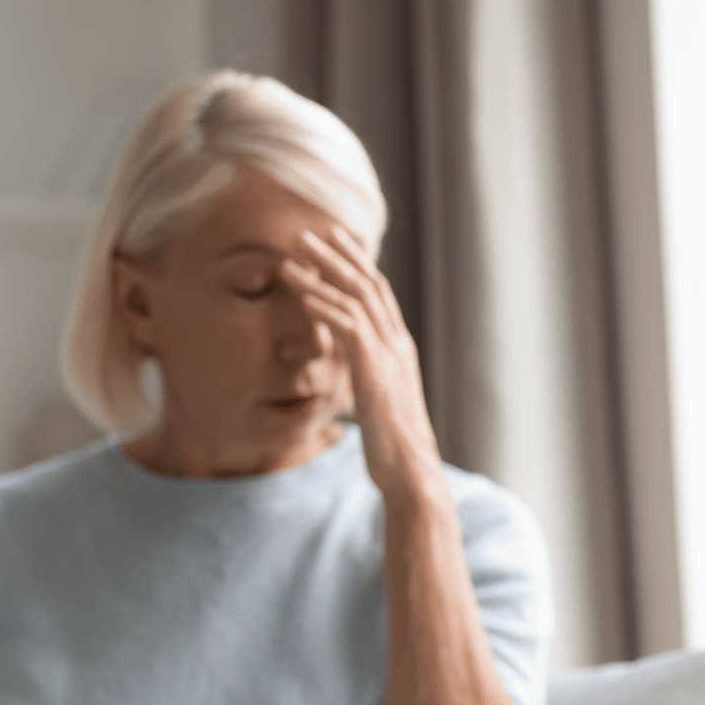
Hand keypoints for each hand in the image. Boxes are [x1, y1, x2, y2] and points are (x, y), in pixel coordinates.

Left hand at [283, 225, 444, 499]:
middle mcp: (398, 344)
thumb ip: (367, 379)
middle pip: (368, 284)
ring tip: (293, 254)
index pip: (378, 293)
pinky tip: (301, 293)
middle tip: (309, 232)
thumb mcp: (376, 402)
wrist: (411, 472)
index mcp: (399, 349)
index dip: (356, 264)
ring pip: (357, 298)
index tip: (333, 242)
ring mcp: (389, 355)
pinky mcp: (374, 370)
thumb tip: (353, 374)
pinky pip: (348, 326)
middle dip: (338, 256)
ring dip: (322, 272)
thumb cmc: (391, 446)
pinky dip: (324, 305)